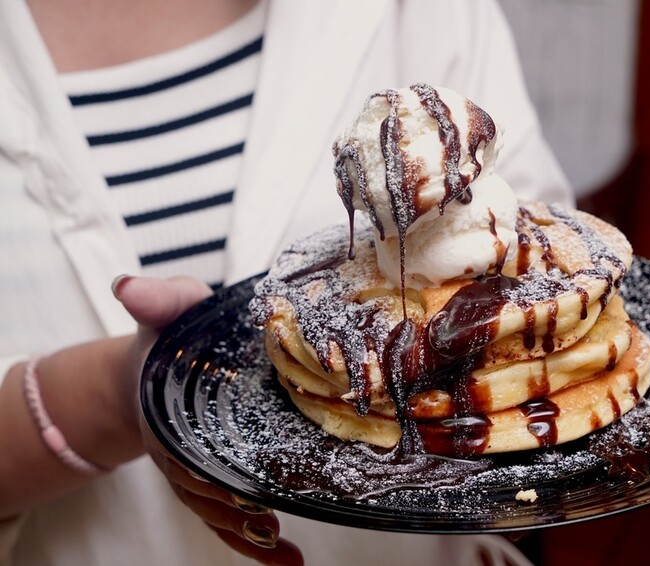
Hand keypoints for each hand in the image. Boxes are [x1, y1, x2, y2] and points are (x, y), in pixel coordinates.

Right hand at [116, 276, 302, 565]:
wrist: (161, 361)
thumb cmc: (171, 335)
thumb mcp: (168, 309)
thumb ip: (157, 298)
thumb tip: (130, 288)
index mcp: (167, 408)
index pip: (180, 444)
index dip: (201, 465)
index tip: (227, 482)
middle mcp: (182, 446)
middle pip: (204, 485)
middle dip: (231, 505)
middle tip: (264, 519)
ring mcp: (202, 465)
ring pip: (220, 507)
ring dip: (246, 530)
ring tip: (278, 546)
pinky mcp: (223, 475)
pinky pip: (233, 513)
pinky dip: (254, 541)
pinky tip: (286, 558)